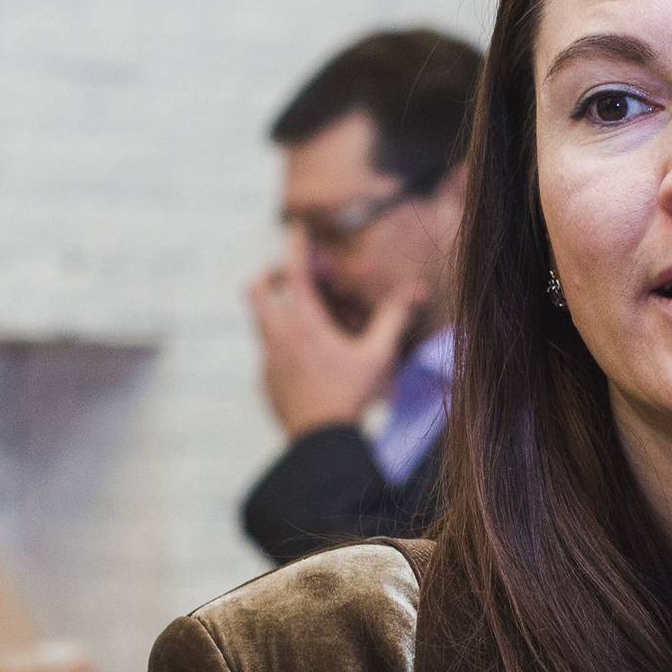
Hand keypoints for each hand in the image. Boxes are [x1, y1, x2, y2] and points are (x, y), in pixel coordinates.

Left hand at [246, 231, 417, 437]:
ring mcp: (266, 358)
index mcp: (304, 323)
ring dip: (277, 310)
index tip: (297, 230)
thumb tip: (415, 292)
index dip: (296, 246)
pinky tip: (308, 360)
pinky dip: (282, 343)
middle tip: (294, 280)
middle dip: (271, 275)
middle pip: (256, 288)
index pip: (295, 272)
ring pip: (259, 319)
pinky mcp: (264, 379)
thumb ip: (392, 319)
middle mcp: (278, 335)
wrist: (320, 441)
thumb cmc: (350, 397)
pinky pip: (267, 350)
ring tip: (308, 321)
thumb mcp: (377, 356)